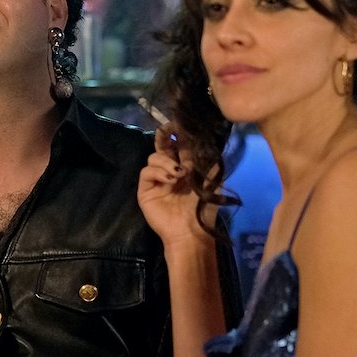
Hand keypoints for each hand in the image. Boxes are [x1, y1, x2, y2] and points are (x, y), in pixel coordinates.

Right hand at [137, 129, 207, 245]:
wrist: (190, 231)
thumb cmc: (202, 209)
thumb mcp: (211, 182)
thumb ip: (209, 162)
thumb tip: (206, 141)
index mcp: (186, 168)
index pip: (179, 145)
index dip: (179, 133)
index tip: (180, 124)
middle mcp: (170, 171)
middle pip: (162, 146)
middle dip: (165, 136)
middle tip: (168, 130)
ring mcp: (157, 180)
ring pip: (154, 157)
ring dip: (166, 161)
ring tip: (179, 174)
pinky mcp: (146, 189)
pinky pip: (146, 172)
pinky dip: (158, 172)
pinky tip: (170, 179)